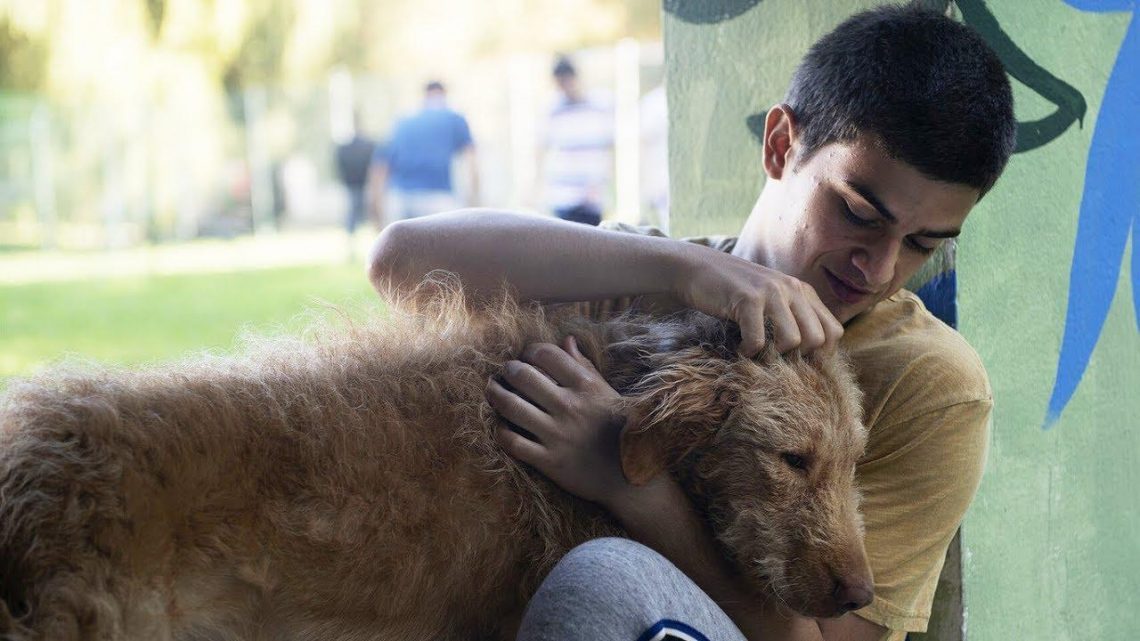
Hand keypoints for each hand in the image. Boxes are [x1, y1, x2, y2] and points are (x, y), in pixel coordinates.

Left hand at [486, 335, 629, 504]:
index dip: (530, 351)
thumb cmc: (618, 429)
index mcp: (586, 386)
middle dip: (508, 370)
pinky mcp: (549, 462)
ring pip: (512, 407)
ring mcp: (558, 435)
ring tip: (492, 390)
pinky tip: (501, 426)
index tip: (527, 356)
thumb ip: (585, 366)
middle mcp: (570, 407)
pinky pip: (513, 443)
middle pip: (523, 376)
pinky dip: (501, 431)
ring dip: (495, 394)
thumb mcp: (607, 393)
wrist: (629, 476)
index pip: (547, 354)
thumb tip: (566, 340)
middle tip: (505, 372)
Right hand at [673, 248, 842, 356]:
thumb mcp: (772, 298)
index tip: (796, 360)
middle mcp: (792, 289)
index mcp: (803, 291)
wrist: (697, 269)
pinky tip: (740, 348)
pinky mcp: (748, 299)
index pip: (834, 331)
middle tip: (776, 359)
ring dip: (774, 356)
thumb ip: (794, 315)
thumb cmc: (734, 291)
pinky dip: (749, 351)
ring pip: (793, 341)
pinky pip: (759, 340)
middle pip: (818, 339)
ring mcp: (771, 292)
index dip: (820, 353)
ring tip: (758, 353)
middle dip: (798, 358)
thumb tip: (815, 353)